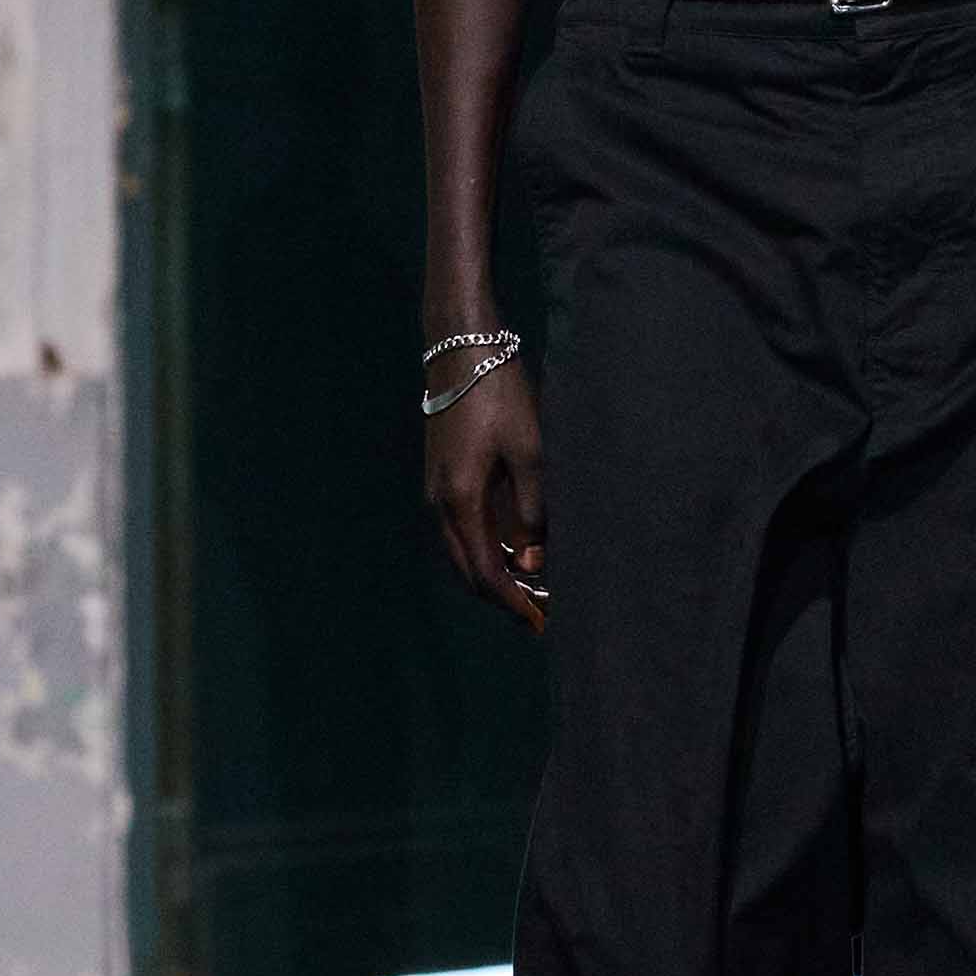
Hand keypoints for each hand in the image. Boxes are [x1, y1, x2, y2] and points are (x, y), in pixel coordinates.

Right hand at [424, 356, 549, 625]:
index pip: (485, 573)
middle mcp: (440, 504)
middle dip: (502, 596)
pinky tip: (513, 550)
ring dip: (492, 574)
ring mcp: (436, 491)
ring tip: (531, 587)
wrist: (461, 351)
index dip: (512, 603)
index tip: (539, 623)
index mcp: (460, 502)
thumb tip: (534, 561)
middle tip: (539, 613)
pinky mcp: (441, 477)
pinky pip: (460, 530)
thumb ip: (532, 511)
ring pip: (462, 551)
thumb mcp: (529, 452)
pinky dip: (484, 549)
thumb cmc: (499, 396)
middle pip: (468, 570)